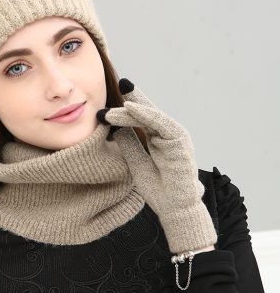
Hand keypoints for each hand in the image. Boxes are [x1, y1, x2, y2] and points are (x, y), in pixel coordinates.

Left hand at [96, 78, 216, 253]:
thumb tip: (116, 128)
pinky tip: (130, 106)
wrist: (174, 210)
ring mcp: (175, 135)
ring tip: (116, 97)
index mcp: (157, 138)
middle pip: (147, 111)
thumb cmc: (158, 189)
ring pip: (151, 115)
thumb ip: (129, 144)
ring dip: (132, 108)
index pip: (140, 118)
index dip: (127, 108)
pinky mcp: (180, 139)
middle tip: (118, 82)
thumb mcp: (135, 162)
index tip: (111, 98)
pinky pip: (160, 122)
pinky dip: (145, 114)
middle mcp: (167, 134)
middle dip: (133, 97)